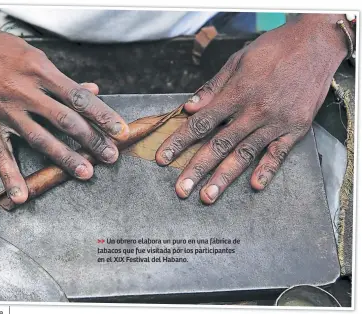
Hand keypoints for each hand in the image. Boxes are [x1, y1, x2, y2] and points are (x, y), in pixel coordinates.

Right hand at [0, 7, 128, 203]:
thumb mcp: (34, 55)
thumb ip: (63, 79)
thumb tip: (93, 91)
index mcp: (39, 70)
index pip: (79, 96)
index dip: (102, 114)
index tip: (119, 129)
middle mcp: (24, 91)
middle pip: (65, 120)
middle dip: (91, 139)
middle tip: (110, 155)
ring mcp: (5, 110)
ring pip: (39, 138)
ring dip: (64, 158)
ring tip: (85, 172)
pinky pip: (0, 154)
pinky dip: (10, 176)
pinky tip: (21, 195)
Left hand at [156, 14, 351, 203]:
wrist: (316, 43)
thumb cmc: (273, 49)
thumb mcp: (238, 61)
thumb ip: (213, 88)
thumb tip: (189, 108)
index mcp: (237, 93)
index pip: (201, 123)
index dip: (179, 142)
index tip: (162, 158)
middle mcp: (254, 111)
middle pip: (219, 145)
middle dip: (197, 168)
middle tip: (181, 189)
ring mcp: (276, 122)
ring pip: (244, 154)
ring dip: (224, 177)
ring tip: (207, 196)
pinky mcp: (296, 128)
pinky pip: (279, 153)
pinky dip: (267, 170)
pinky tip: (255, 186)